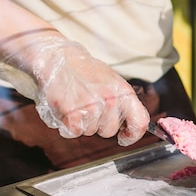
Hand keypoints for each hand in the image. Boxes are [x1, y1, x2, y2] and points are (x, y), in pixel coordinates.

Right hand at [0, 36, 149, 145]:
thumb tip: (131, 125)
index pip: (139, 122)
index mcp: (124, 91)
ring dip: (81, 122)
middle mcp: (111, 100)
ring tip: (75, 101)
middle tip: (87, 105)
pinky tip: (65, 108)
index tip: (123, 137)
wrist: (56, 57)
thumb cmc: (84, 71)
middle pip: (109, 131)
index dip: (133, 135)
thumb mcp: (112, 81)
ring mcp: (92, 107)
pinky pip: (73, 132)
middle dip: (98, 123)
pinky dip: (67, 125)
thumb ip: (123, 103)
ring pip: (90, 132)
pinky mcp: (72, 113)